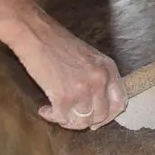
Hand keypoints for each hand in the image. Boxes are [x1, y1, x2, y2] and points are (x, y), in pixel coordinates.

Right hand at [11, 14, 126, 130]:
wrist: (35, 33)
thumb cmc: (57, 43)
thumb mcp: (89, 57)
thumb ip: (98, 78)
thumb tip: (96, 106)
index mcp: (108, 68)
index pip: (119, 103)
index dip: (108, 116)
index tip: (96, 120)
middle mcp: (100, 80)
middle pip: (101, 116)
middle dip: (86, 121)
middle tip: (71, 117)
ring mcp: (83, 90)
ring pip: (82, 122)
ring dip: (67, 121)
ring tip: (56, 112)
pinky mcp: (63, 97)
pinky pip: (62, 118)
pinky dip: (52, 117)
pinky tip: (45, 110)